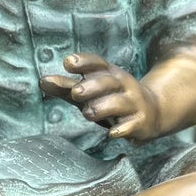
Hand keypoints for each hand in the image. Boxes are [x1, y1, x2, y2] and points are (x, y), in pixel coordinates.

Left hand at [40, 54, 160, 141]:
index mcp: (110, 74)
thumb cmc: (112, 99)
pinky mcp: (139, 123)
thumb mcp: (91, 91)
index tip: (67, 63)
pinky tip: (112, 133)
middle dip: (92, 86)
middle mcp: (123, 86)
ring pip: (118, 103)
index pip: (97, 63)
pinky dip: (122, 130)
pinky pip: (131, 126)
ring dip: (103, 107)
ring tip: (88, 113)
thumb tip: (42, 81)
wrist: (153, 112)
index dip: (84, 62)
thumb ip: (67, 87)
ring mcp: (132, 104)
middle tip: (75, 92)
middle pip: (108, 82)